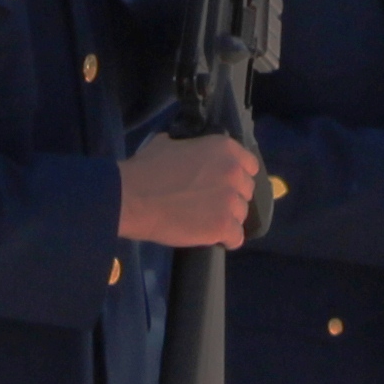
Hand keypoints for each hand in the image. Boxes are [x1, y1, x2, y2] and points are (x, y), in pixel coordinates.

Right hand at [118, 131, 258, 248]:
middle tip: (211, 204)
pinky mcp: (223, 227)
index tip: (224, 183)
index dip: (237, 176)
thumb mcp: (169, 144)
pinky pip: (236, 238)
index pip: (250, 165)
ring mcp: (230, 201)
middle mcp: (234, 173)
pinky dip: (226, 239)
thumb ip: (190, 147)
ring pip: (241, 215)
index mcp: (224, 149)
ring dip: (228, 219)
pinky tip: (214, 239)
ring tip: (207, 222)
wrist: (133, 198)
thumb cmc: (147, 168)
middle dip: (232, 197)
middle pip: (246, 191)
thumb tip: (188, 150)